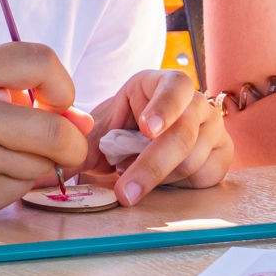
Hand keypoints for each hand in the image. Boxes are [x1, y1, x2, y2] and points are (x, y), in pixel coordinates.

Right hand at [0, 42, 92, 216]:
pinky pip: (21, 189)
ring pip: (40, 164)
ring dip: (40, 163)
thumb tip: (82, 122)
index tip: (55, 99)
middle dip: (73, 142)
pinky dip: (18, 182)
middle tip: (69, 145)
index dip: (63, 83)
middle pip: (53, 130)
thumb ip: (24, 88)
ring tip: (7, 153)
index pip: (40, 61)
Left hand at [83, 69, 232, 204]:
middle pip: (183, 133)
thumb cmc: (121, 131)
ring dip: (159, 177)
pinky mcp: (221, 154)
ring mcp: (213, 127)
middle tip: (125, 192)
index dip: (164, 107)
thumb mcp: (98, 132)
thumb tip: (53, 172)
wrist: (142, 144)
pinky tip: (162, 180)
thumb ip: (79, 146)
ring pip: (192, 159)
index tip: (147, 128)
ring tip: (135, 176)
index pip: (175, 87)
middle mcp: (196, 102)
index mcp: (164, 83)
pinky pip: (206, 174)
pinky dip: (179, 184)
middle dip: (151, 165)